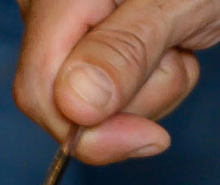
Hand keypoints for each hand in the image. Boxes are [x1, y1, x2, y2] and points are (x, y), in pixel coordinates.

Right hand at [15, 0, 219, 163]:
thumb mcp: (180, 5)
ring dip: (151, 89)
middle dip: (130, 102)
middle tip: (176, 57)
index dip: (86, 128)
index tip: (149, 136)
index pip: (38, 86)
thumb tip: (75, 103)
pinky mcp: (96, 44)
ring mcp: (73, 27)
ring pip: (94, 106)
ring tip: (178, 43)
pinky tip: (170, 47)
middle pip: (64, 103)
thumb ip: (126, 50)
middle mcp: (54, 9)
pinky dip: (153, 83)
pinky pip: (115, 97)